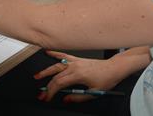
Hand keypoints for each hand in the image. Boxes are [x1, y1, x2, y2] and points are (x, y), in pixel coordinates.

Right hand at [35, 49, 150, 102]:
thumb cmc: (106, 79)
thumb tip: (66, 99)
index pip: (59, 84)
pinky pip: (64, 55)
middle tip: (41, 93)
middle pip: (56, 76)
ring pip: (56, 65)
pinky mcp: (77, 59)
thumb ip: (78, 97)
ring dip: (46, 71)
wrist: (114, 68)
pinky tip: (47, 52)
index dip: (50, 91)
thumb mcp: (94, 93)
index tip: (46, 97)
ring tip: (38, 76)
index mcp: (78, 75)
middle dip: (46, 85)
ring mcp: (75, 61)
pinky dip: (55, 54)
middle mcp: (75, 66)